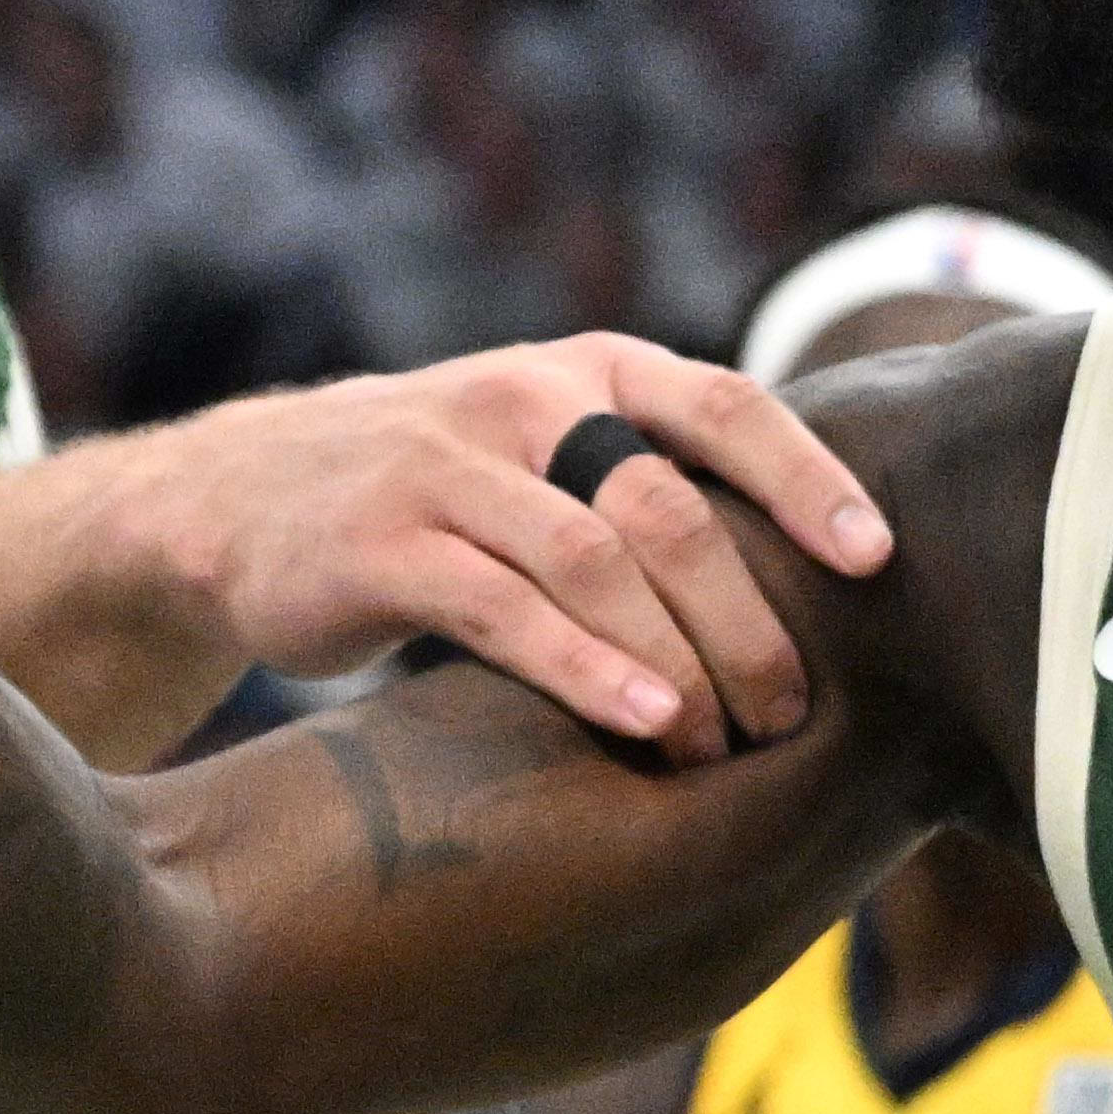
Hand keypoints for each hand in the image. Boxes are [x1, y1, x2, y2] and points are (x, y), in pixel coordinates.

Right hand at [155, 339, 893, 757]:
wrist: (233, 500)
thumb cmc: (440, 498)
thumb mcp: (548, 455)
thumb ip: (651, 486)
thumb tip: (814, 590)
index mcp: (591, 371)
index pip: (727, 406)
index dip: (809, 480)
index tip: (879, 559)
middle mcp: (526, 399)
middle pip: (670, 504)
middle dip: (746, 616)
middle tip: (792, 711)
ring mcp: (447, 466)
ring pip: (595, 559)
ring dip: (676, 658)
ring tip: (724, 742)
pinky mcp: (381, 542)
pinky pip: (504, 607)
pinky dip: (584, 669)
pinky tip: (644, 722)